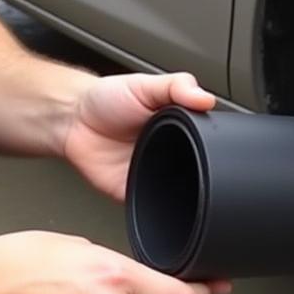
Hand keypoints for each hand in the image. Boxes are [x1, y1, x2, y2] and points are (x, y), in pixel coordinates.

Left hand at [62, 72, 215, 200]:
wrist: (73, 123)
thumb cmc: (105, 100)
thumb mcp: (145, 85)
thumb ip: (176, 87)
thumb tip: (205, 97)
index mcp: (178, 128)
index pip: (207, 142)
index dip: (216, 146)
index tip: (220, 145)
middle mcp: (168, 155)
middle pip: (197, 171)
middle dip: (200, 172)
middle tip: (194, 163)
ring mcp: (152, 176)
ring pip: (178, 194)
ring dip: (181, 192)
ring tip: (178, 180)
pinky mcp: (136, 194)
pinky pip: (152, 208)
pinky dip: (157, 208)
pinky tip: (160, 197)